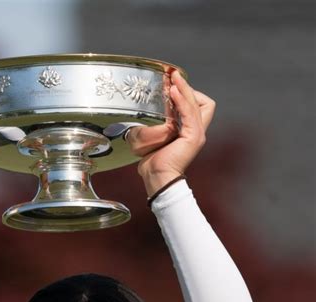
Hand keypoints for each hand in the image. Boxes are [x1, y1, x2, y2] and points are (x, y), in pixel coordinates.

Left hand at [127, 70, 215, 195]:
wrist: (157, 177)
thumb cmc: (154, 162)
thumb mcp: (156, 138)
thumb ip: (158, 125)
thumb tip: (144, 115)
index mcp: (191, 132)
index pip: (200, 105)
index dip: (188, 94)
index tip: (172, 85)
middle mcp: (198, 132)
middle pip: (203, 102)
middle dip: (187, 88)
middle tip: (173, 76)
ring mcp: (197, 134)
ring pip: (197, 103)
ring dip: (184, 89)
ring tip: (173, 78)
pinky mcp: (193, 137)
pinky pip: (190, 112)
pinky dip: (182, 100)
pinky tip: (173, 91)